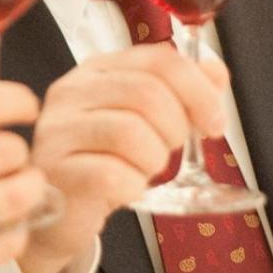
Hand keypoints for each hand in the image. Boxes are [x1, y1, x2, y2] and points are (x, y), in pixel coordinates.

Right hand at [0, 81, 49, 272]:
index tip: (25, 106)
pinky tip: (6, 226)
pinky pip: (9, 243)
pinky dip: (18, 231)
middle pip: (6, 149)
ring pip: (17, 196)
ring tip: (19, 188)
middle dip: (17, 150)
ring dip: (28, 188)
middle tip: (10, 158)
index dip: (15, 99)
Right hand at [15, 44, 227, 272]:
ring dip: (153, 160)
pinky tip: (123, 190)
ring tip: (141, 170)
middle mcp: (71, 92)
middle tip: (171, 150)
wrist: (60, 212)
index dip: (198, 90)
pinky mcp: (57, 172)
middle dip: (176, 128)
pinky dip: (133, 187)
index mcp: (96, 71)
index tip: (213, 121)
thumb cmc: (103, 162)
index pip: (158, 60)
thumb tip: (216, 73)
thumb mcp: (144, 121)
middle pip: (147, 93)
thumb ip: (180, 93)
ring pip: (132, 134)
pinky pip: (115, 175)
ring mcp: (58, 131)